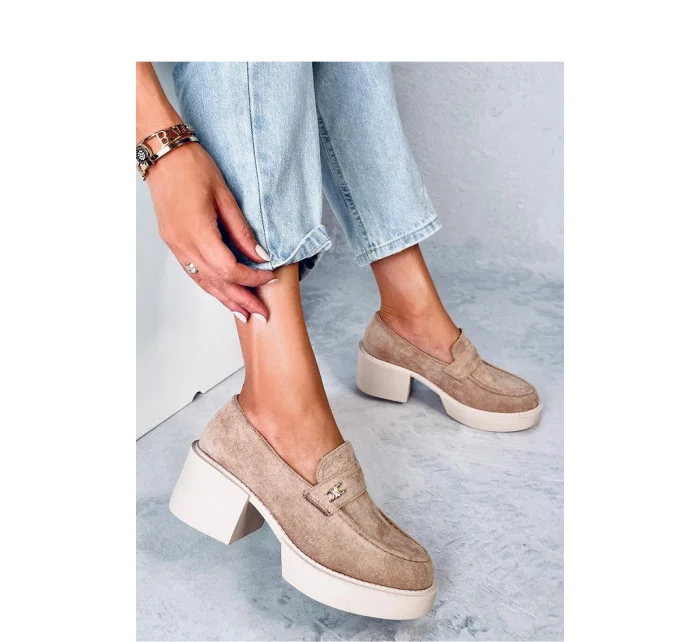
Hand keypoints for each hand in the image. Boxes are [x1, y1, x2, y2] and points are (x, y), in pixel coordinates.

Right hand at [146, 142, 274, 320]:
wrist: (163, 155)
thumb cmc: (194, 168)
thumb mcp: (225, 196)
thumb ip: (241, 231)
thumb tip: (259, 255)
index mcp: (198, 233)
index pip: (229, 269)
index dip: (251, 279)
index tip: (269, 279)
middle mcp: (183, 245)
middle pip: (216, 282)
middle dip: (240, 299)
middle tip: (260, 314)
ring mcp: (175, 246)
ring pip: (203, 281)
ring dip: (224, 299)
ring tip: (243, 313)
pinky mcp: (173, 242)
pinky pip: (193, 272)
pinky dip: (210, 286)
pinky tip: (222, 293)